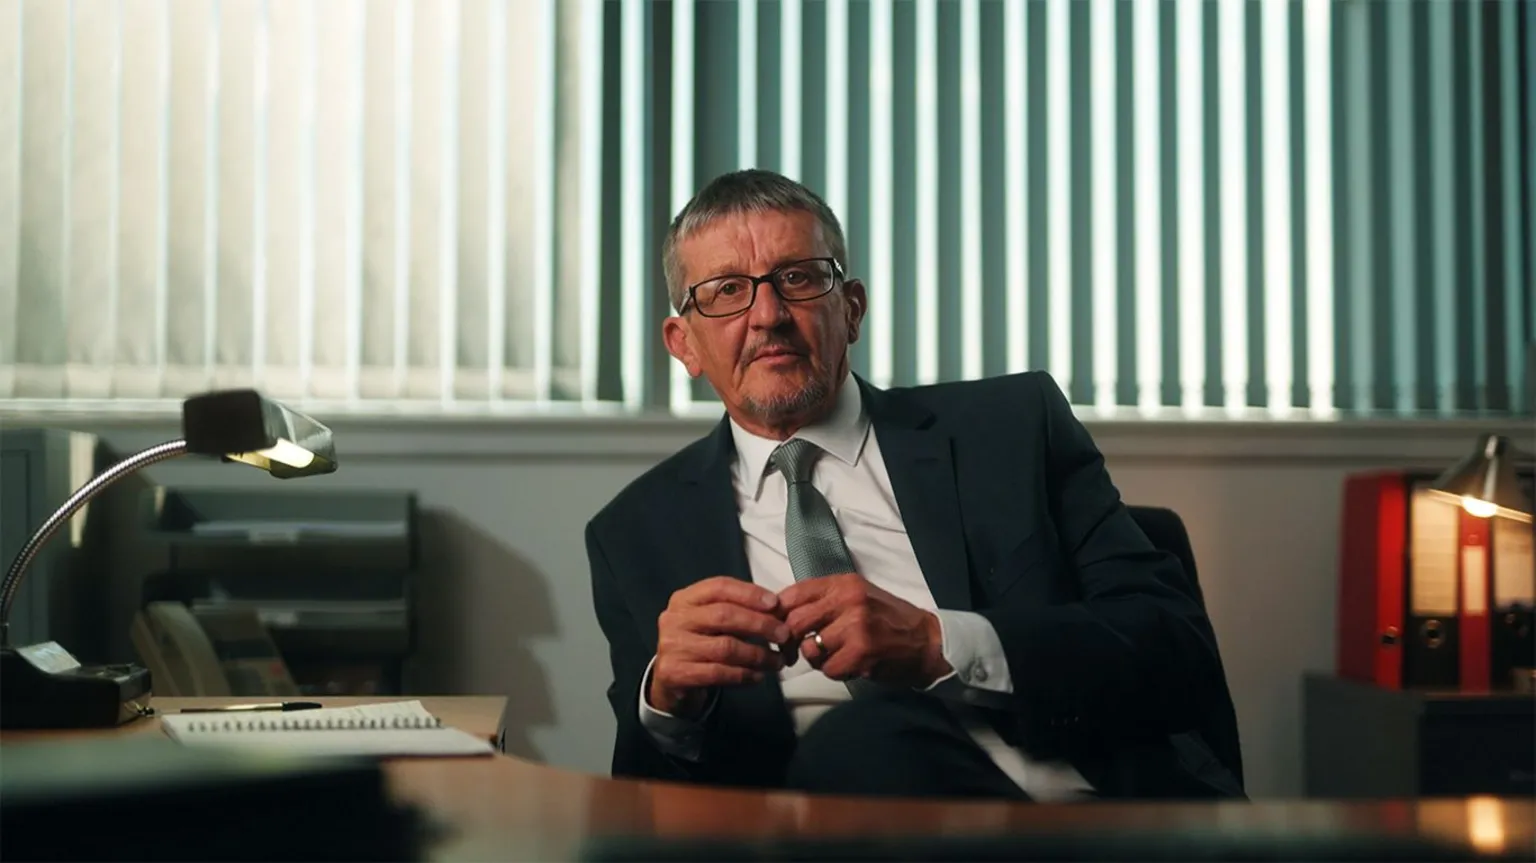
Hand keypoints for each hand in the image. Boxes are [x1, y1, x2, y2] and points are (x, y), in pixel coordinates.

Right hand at [649, 576, 791, 718]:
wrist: (670, 682)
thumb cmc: (700, 645)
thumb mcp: (711, 622)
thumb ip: (737, 611)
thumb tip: (776, 609)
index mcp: (684, 599)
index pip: (719, 587)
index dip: (749, 593)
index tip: (775, 603)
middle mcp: (674, 619)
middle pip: (723, 615)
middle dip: (760, 624)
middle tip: (784, 634)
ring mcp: (672, 646)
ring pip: (724, 647)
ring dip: (758, 655)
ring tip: (777, 661)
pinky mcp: (674, 673)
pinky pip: (718, 673)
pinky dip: (743, 675)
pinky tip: (758, 676)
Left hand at [779, 573, 951, 687]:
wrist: (926, 641)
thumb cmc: (887, 620)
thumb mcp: (857, 596)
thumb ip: (824, 600)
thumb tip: (781, 613)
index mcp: (843, 583)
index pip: (793, 594)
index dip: (778, 614)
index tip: (780, 628)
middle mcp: (848, 600)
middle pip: (794, 622)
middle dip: (789, 641)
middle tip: (794, 652)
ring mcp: (856, 626)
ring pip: (809, 649)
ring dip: (816, 660)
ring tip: (833, 657)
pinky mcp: (862, 652)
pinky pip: (828, 668)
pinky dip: (834, 672)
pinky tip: (850, 666)